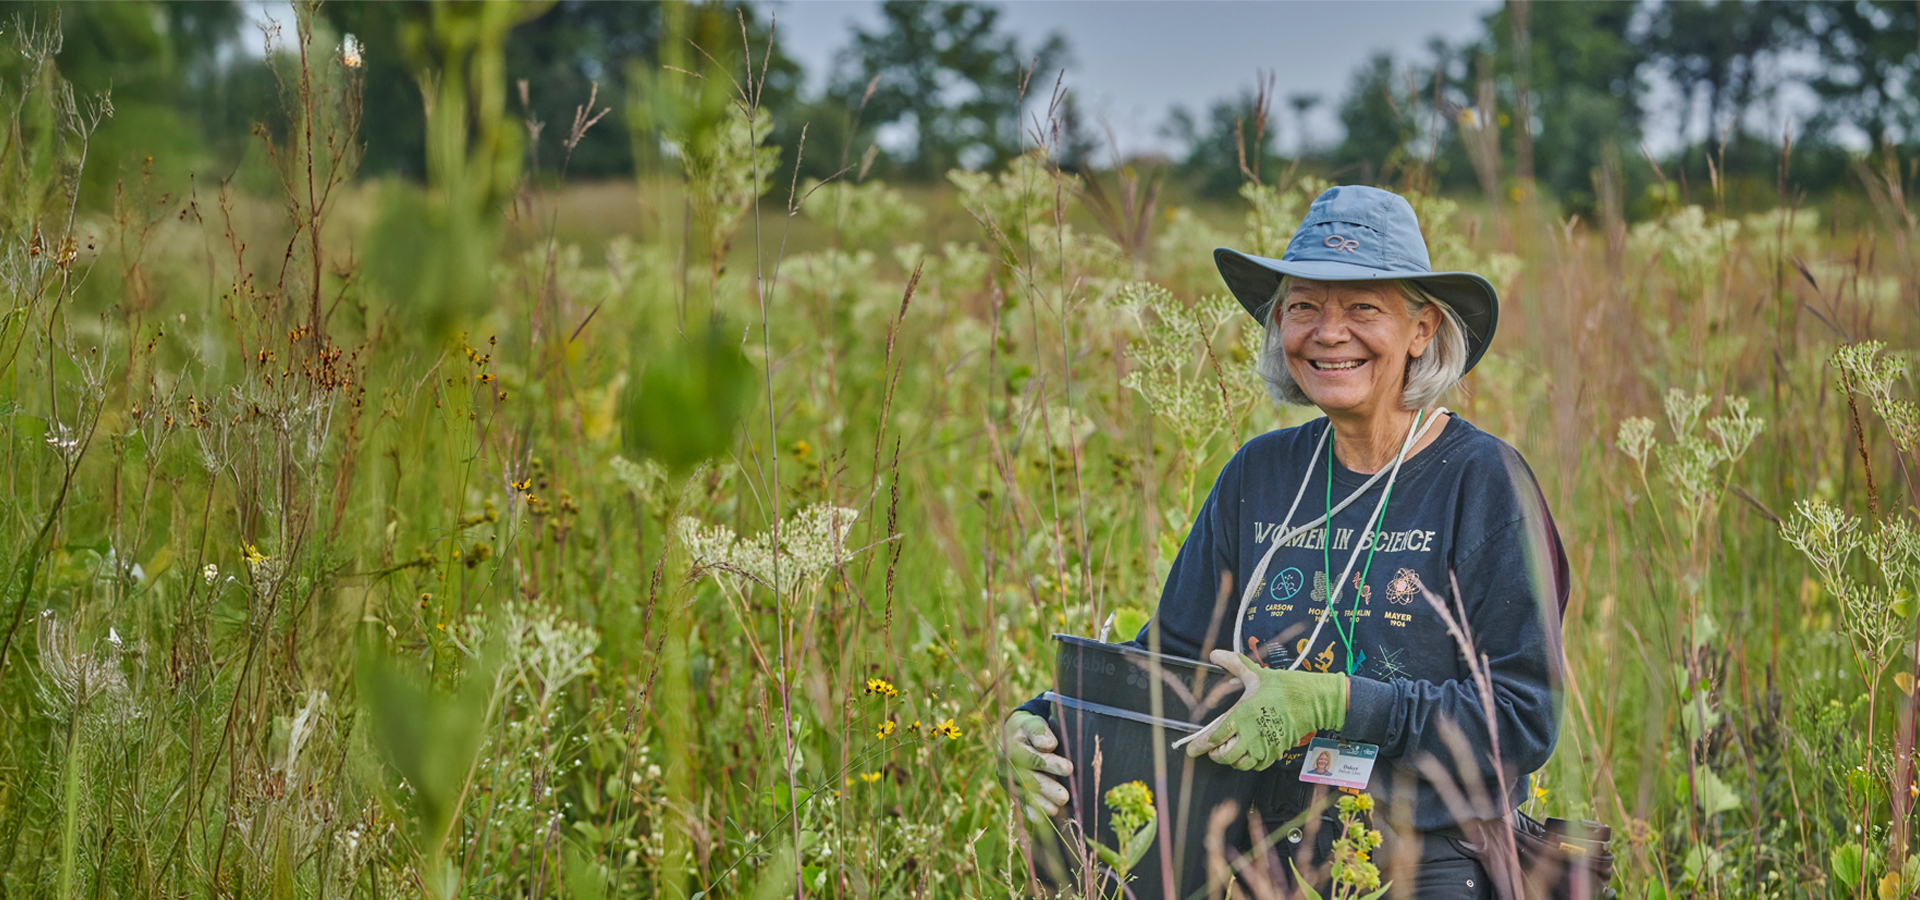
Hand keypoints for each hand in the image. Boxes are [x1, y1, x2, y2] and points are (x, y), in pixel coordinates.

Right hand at [1000, 711, 1072, 817]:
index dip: (1051, 764)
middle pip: (1029, 780)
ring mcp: (1008, 781)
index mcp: (1012, 748)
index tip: (1069, 769)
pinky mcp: (1011, 790)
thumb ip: (1039, 731)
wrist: (1011, 736)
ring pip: (1025, 794)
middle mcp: (1006, 767)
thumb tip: (1049, 746)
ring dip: (1040, 804)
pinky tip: (1040, 818)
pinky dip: (1030, 811)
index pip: (1034, 758)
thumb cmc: (1027, 729)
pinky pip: (1020, 802)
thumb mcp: (1032, 723)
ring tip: (1055, 810)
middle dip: (1048, 789)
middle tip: (1064, 797)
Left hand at [1184, 650, 1347, 770]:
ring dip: (1231, 760)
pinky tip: (1248, 754)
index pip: (1213, 736)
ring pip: (1239, 764)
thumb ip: (1233, 664)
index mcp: (1241, 714)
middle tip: (1212, 750)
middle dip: (1215, 754)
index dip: (1200, 745)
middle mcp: (1250, 733)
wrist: (1311, 699)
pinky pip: (1257, 766)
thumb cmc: (1282, 686)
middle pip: (1224, 756)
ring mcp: (1264, 745)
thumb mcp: (1254, 672)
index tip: (1192, 749)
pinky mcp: (1276, 752)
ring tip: (1229, 752)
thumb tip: (1215, 654)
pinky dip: (1249, 763)